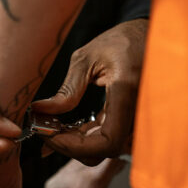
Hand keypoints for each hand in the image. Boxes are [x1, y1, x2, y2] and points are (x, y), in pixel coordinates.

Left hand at [33, 19, 147, 164]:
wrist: (147, 36)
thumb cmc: (119, 42)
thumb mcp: (86, 59)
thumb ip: (66, 90)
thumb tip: (40, 110)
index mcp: (127, 92)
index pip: (107, 141)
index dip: (76, 147)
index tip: (50, 136)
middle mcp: (137, 111)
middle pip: (104, 150)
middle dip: (71, 147)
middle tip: (45, 133)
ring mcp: (136, 118)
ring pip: (105, 149)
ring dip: (77, 145)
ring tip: (53, 130)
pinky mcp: (130, 120)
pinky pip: (107, 138)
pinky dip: (85, 138)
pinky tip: (66, 129)